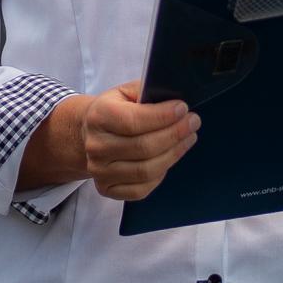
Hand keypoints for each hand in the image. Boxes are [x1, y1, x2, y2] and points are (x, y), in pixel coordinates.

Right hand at [77, 81, 199, 201]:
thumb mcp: (125, 92)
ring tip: (188, 139)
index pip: (132, 122)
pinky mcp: (106, 188)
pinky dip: (160, 176)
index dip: (162, 117)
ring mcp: (99, 170)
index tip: (183, 109)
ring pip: (146, 170)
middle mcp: (95, 146)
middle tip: (193, 123)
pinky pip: (141, 190)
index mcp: (98, 117)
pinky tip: (168, 159)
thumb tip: (175, 102)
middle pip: (143, 147)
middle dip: (174, 134)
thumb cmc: (115, 110)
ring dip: (173, 154)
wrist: (89, 132)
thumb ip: (147, 92)